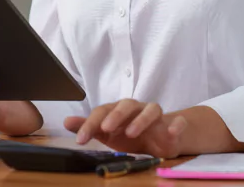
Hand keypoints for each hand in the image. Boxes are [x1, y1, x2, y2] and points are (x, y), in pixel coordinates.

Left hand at [64, 99, 187, 157]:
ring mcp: (157, 116)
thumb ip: (89, 127)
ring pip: (152, 109)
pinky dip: (175, 125)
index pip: (103, 111)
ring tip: (132, 133)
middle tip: (106, 129)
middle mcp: (137, 109)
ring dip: (142, 120)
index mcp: (119, 110)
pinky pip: (177, 122)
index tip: (80, 139)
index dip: (90, 124)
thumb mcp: (107, 133)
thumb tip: (66, 122)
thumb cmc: (131, 133)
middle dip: (116, 115)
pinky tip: (170, 132)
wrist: (161, 139)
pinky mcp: (173, 125)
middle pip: (127, 104)